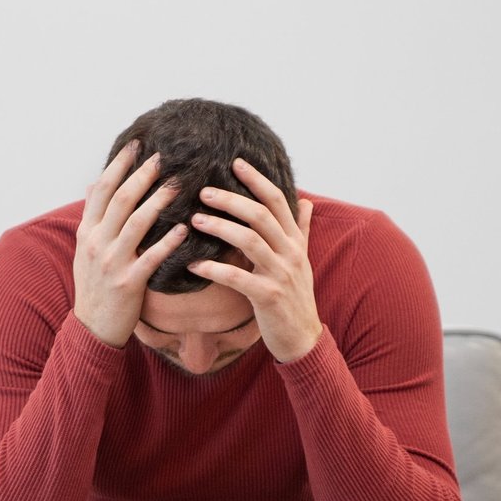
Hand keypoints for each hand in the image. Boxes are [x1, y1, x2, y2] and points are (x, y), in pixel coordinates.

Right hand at [72, 140, 188, 347]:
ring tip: (179, 184)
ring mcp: (112, 262)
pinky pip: (152, 257)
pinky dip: (169, 241)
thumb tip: (95, 183)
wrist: (92, 327)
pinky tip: (185, 228)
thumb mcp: (85, 248)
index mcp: (87, 231)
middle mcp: (97, 242)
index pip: (102, 190)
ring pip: (137, 223)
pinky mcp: (129, 283)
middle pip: (122, 200)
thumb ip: (92, 216)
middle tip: (163, 156)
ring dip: (159, 200)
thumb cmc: (94, 285)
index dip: (119, 165)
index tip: (136, 145)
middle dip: (143, 174)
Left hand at [186, 158, 323, 362]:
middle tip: (203, 191)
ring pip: (250, 241)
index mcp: (295, 241)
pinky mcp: (268, 297)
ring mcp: (281, 274)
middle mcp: (290, 253)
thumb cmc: (295, 297)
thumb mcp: (302, 260)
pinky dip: (215, 269)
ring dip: (220, 227)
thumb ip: (301, 230)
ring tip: (194, 220)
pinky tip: (194, 265)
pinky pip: (238, 278)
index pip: (276, 201)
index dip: (257, 179)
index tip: (235, 162)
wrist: (303, 338)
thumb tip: (306, 201)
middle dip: (231, 200)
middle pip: (260, 215)